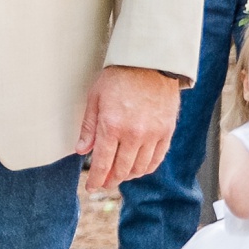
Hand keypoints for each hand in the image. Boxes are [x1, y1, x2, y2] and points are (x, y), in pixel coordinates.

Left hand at [75, 65, 184, 195]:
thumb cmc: (120, 76)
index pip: (103, 163)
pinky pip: (157, 159)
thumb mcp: (95, 98)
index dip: (96, 180)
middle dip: (111, 180)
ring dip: (128, 175)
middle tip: (104, 182)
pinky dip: (146, 168)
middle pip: (121, 170)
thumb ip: (89, 128)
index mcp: (112, 126)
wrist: (150, 62)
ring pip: (140, 168)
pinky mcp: (167, 132)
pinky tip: (138, 168)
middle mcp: (133, 134)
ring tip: (120, 174)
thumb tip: (81, 151)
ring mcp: (153, 134)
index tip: (92, 187)